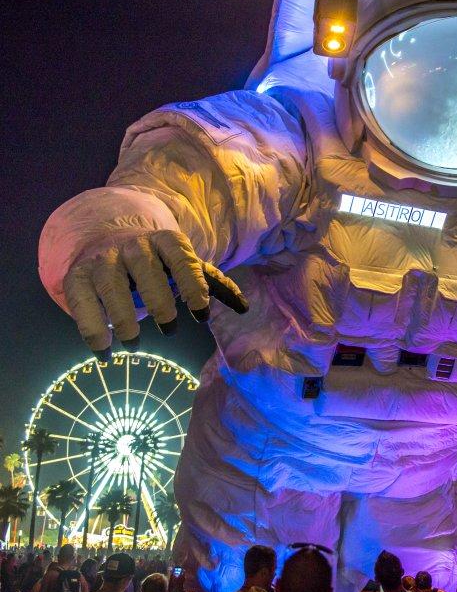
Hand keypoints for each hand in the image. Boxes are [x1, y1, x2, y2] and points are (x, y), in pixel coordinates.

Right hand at [62, 229, 248, 359]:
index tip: (202, 314)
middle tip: (170, 329)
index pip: (183, 259)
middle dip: (159, 301)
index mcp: (167, 242)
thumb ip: (213, 284)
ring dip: (123, 318)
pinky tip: (104, 352)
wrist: (108, 239)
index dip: (193, 285)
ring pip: (111, 287)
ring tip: (134, 345)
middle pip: (147, 271)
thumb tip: (245, 308)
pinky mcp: (77, 276)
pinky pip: (81, 302)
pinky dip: (92, 329)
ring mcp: (103, 260)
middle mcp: (133, 246)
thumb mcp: (186, 264)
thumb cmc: (158, 261)